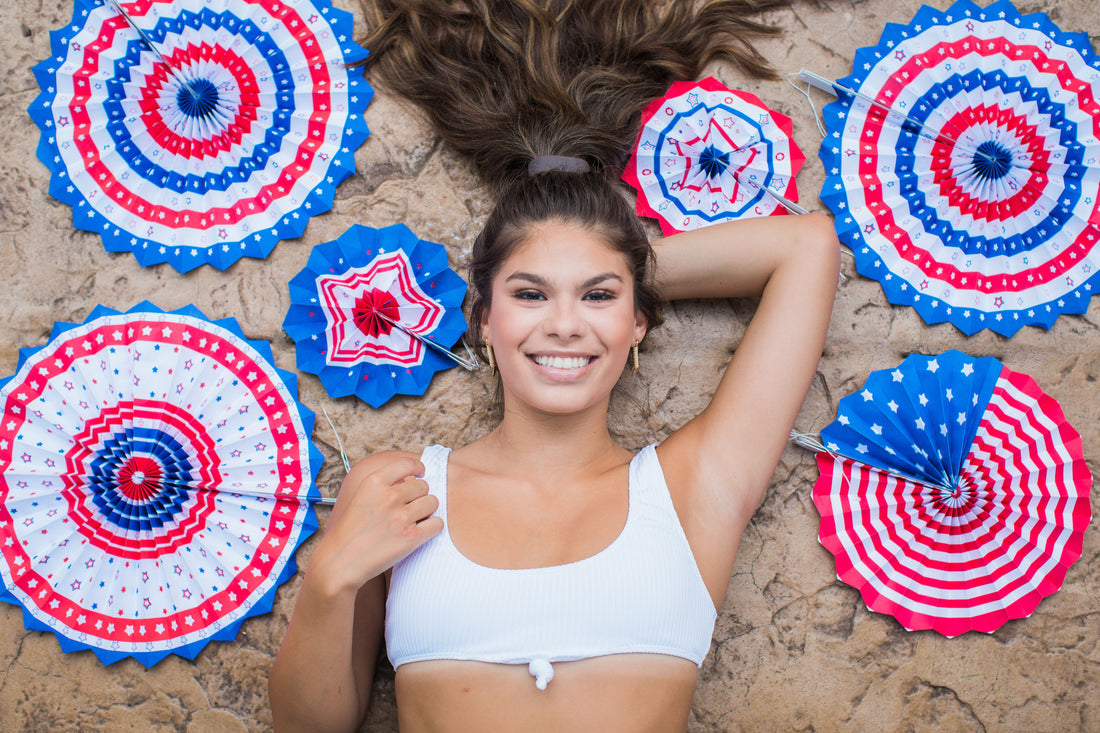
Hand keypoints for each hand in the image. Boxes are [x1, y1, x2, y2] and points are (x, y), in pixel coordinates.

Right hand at [308, 451, 442, 597]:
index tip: (420, 474)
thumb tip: (410, 478)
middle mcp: (389, 496)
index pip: (407, 464)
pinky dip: (432, 527)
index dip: (418, 468)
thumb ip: (382, 485)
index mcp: (374, 482)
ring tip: (416, 519)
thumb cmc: (350, 531)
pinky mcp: (411, 537)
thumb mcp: (360, 496)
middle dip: (420, 495)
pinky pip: (437, 524)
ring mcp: (401, 517)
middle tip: (411, 507)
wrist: (340, 561)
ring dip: (428, 511)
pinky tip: (422, 532)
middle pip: (423, 486)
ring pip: (433, 502)